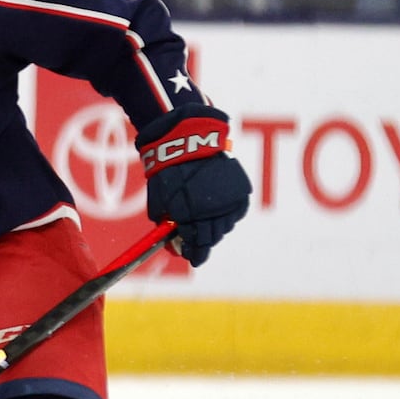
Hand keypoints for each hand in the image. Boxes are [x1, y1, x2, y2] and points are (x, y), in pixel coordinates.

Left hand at [137, 106, 250, 266]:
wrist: (188, 142)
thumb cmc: (167, 173)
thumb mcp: (159, 203)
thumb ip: (167, 225)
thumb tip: (173, 244)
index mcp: (192, 217)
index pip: (198, 246)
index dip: (194, 253)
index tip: (192, 256)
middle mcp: (214, 212)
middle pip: (213, 237)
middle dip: (204, 240)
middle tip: (196, 240)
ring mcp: (229, 201)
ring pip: (226, 225)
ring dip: (216, 226)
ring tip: (206, 219)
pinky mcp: (240, 191)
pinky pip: (236, 211)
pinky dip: (228, 213)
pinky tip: (217, 208)